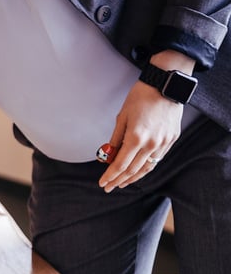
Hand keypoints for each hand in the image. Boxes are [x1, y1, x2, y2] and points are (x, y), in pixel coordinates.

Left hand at [99, 50, 193, 192]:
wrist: (166, 85)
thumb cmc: (140, 98)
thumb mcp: (122, 117)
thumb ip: (115, 140)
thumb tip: (107, 158)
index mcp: (136, 138)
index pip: (120, 165)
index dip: (110, 176)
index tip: (103, 183)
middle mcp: (151, 144)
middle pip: (133, 170)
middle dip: (119, 180)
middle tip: (109, 187)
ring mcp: (163, 143)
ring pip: (147, 168)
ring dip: (133, 178)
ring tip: (122, 183)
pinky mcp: (171, 139)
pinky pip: (157, 159)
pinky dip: (146, 168)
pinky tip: (138, 171)